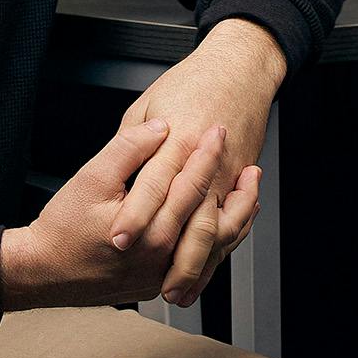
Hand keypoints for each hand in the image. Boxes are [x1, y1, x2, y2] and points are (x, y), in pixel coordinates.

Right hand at [3, 114, 249, 309]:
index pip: (192, 187)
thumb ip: (129, 149)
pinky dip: (218, 243)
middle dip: (238, 192)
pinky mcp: (156, 283)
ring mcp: (160, 275)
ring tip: (252, 195)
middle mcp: (160, 258)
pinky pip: (198, 264)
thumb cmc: (61, 227)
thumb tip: (162, 127)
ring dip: (237, 220)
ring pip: (214, 250)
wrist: (41, 271)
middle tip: (254, 166)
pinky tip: (225, 224)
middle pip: (216, 222)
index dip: (208, 155)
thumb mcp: (91, 177)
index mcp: (149, 231)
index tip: (219, 131)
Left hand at [110, 19, 282, 307]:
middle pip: (191, 219)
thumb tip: (118, 178)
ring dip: (199, 265)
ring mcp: (227, 172)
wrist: (240, 66)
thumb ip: (130, 144)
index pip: (152, 186)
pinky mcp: (239, 177)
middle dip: (173, 259)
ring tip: (180, 292)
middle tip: (155, 287)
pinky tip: (205, 268)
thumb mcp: (146, 102)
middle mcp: (205, 160)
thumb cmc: (192, 80)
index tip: (118, 242)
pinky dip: (220, 249)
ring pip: (216, 230)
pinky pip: (232, 221)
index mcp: (177, 138)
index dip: (135, 216)